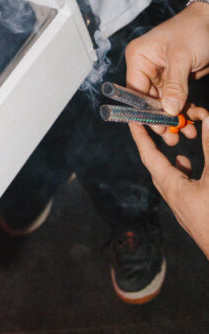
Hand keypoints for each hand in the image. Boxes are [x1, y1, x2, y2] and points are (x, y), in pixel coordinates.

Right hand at [125, 3, 208, 143]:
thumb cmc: (194, 30)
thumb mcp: (183, 56)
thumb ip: (175, 84)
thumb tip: (169, 110)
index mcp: (139, 57)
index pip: (135, 90)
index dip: (144, 111)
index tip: (157, 128)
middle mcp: (146, 67)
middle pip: (148, 101)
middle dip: (162, 119)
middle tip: (174, 136)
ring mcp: (161, 75)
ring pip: (164, 104)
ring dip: (177, 118)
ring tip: (189, 132)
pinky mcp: (176, 80)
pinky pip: (177, 100)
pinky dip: (186, 111)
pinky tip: (196, 119)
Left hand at [130, 119, 208, 259]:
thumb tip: (207, 121)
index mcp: (172, 188)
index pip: (149, 155)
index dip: (140, 135)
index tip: (132, 119)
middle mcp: (174, 198)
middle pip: (157, 166)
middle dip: (156, 144)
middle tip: (157, 127)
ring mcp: (185, 208)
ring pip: (172, 177)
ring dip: (173, 160)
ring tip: (178, 145)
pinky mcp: (197, 214)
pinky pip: (185, 188)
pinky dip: (187, 173)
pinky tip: (194, 170)